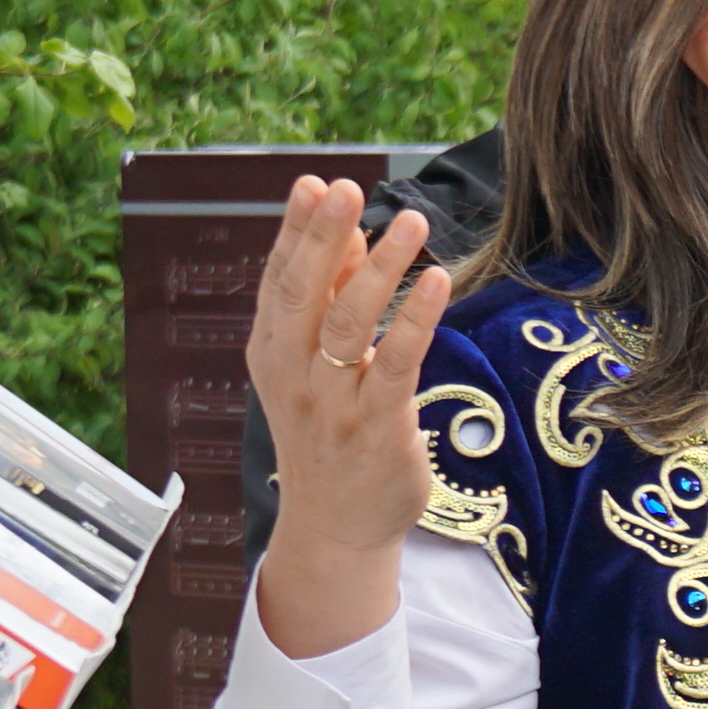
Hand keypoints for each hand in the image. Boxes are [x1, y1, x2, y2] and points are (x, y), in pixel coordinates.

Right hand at [245, 179, 454, 661]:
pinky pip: (395, 363)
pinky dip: (415, 320)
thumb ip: (329, 301)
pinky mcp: (376, 425)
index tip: (314, 184)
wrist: (337, 524)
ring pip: (348, 324)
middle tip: (345, 189)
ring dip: (378, 269)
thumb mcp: (313, 366)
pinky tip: (437, 281)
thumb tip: (346, 232)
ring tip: (409, 222)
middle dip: (322, 238)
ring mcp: (332, 401)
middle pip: (303, 295)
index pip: (280, 281)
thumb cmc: (329, 433)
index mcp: (270, 353)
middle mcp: (293, 373)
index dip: (295, 231)